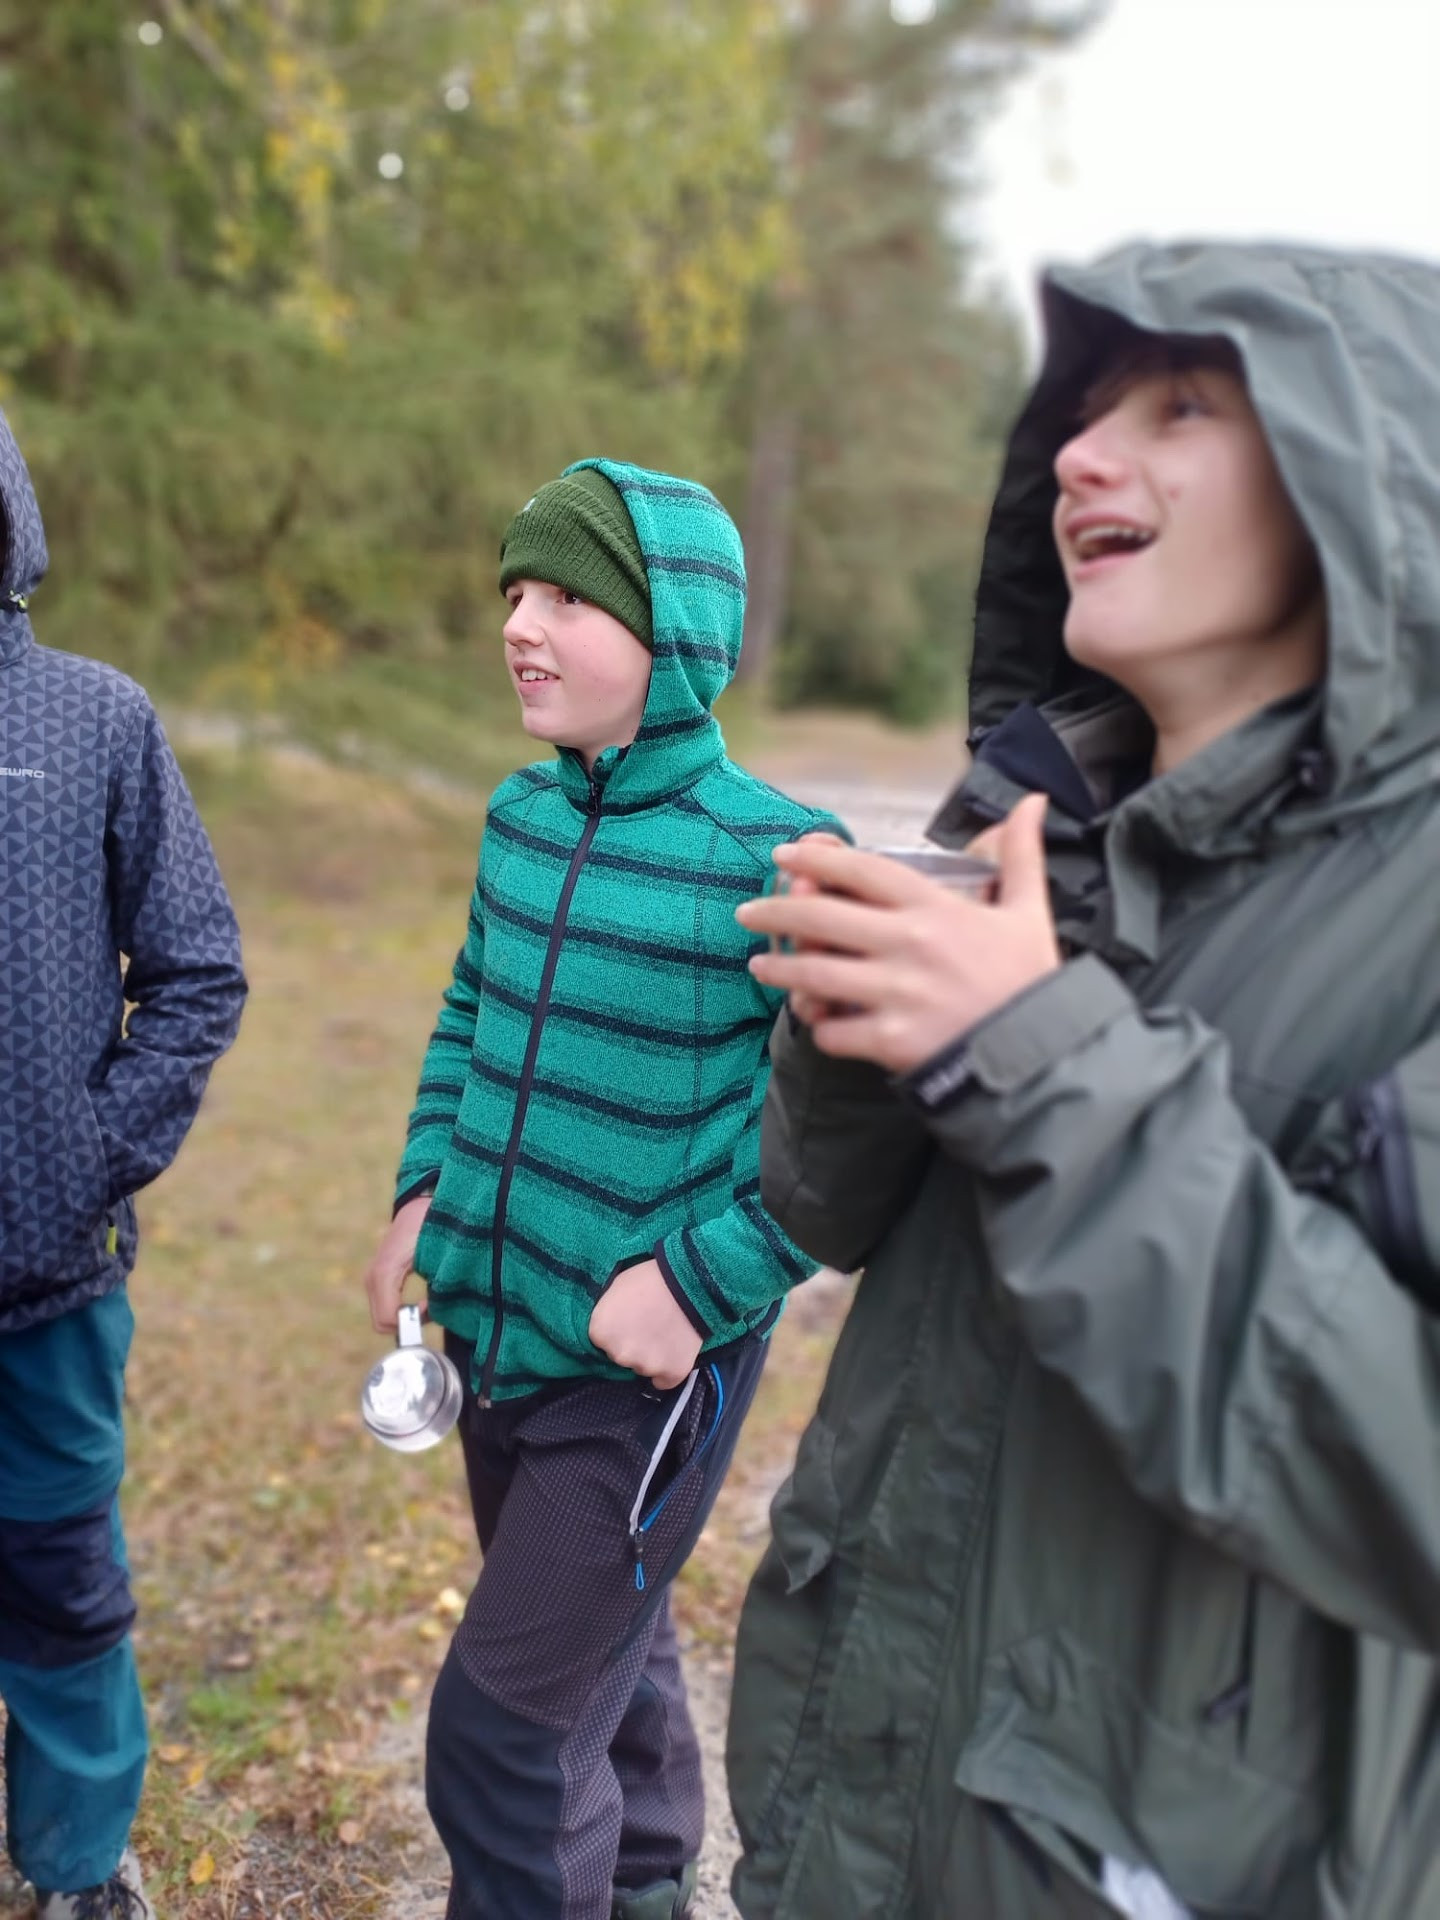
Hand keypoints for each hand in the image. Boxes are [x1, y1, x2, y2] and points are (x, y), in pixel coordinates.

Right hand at [365, 1194, 431, 1332]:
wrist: (421, 1204)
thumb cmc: (432, 1225)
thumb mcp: (438, 1254)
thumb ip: (437, 1285)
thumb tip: (435, 1312)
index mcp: (384, 1271)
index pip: (388, 1319)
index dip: (413, 1320)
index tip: (433, 1305)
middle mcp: (373, 1277)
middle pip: (382, 1323)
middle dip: (408, 1323)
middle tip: (432, 1307)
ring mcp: (372, 1278)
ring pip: (382, 1317)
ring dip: (406, 1317)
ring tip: (430, 1302)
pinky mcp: (377, 1278)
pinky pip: (385, 1307)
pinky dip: (402, 1310)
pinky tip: (422, 1300)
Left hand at [588, 1259, 703, 1389]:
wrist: (688, 1283)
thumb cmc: (649, 1279)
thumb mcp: (615, 1289)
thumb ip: (607, 1314)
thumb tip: (608, 1327)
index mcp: (600, 1332)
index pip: (602, 1340)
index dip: (616, 1329)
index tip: (628, 1319)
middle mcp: (618, 1354)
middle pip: (620, 1356)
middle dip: (631, 1344)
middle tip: (647, 1325)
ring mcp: (645, 1366)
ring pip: (642, 1368)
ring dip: (649, 1356)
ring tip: (664, 1332)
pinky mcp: (671, 1374)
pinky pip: (663, 1381)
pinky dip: (667, 1371)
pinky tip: (673, 1350)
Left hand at [737, 794, 1060, 1074]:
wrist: (1042, 1056)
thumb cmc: (1030, 981)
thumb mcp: (1030, 911)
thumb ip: (1019, 855)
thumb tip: (1031, 800)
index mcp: (937, 908)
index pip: (863, 870)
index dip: (817, 858)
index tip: (785, 855)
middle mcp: (910, 944)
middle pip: (822, 917)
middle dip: (776, 911)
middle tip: (747, 912)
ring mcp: (898, 993)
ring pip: (816, 974)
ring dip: (781, 969)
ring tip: (762, 967)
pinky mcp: (892, 1040)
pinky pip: (834, 1030)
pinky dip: (820, 1026)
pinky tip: (816, 1020)